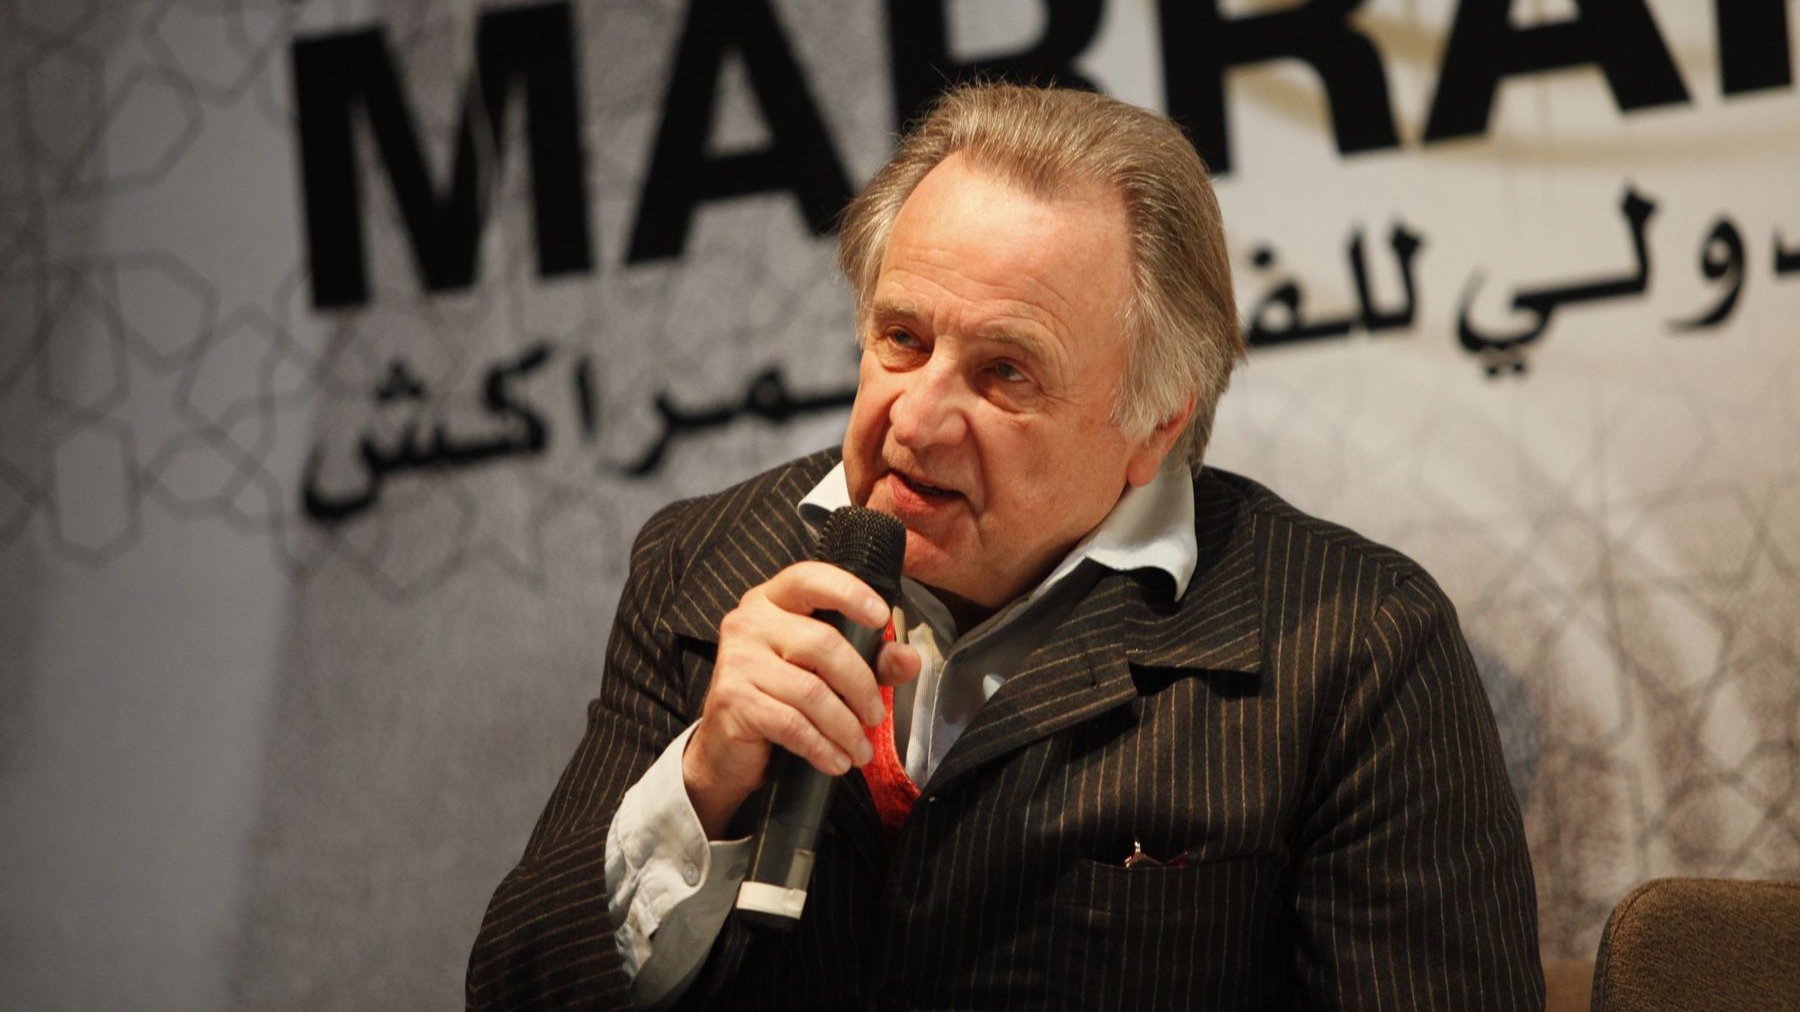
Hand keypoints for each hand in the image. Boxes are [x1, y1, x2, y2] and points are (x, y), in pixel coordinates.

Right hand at [682, 561, 920, 838]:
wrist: (726, 750)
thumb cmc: (779, 699)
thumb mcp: (828, 673)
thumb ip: (871, 660)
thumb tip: (909, 659)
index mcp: (772, 601)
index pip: (810, 579)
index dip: (849, 593)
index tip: (881, 617)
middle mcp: (749, 622)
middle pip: (823, 643)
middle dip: (860, 685)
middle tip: (875, 716)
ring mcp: (736, 659)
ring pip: (811, 691)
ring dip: (845, 727)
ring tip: (860, 750)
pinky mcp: (733, 700)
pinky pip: (792, 724)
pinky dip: (822, 747)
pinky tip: (836, 760)